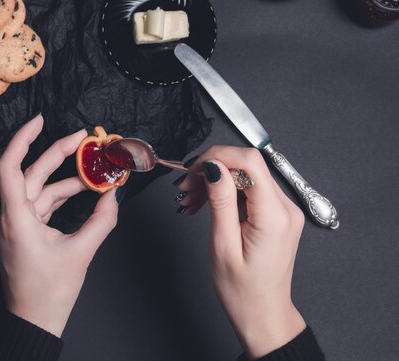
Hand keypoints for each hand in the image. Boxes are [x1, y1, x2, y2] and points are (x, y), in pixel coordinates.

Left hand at [0, 115, 122, 337]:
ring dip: (65, 180)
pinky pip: (38, 205)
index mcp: (15, 221)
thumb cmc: (48, 295)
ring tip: (94, 173)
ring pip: (36, 190)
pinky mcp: (19, 232)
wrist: (33, 322)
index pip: (9, 167)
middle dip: (57, 155)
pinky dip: (59, 197)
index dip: (22, 139)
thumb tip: (114, 197)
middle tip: (82, 139)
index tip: (40, 121)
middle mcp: (8, 219)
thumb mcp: (81, 253)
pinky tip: (82, 193)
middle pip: (30, 174)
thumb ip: (102, 220)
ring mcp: (12, 226)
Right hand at [176, 146, 306, 359]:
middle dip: (212, 170)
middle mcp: (285, 208)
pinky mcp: (277, 213)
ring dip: (216, 181)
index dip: (218, 157)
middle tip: (185, 189)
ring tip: (191, 200)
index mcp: (274, 217)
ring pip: (246, 175)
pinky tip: (206, 203)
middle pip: (247, 165)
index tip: (193, 170)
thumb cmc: (242, 291)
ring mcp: (284, 210)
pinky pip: (250, 189)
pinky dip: (225, 191)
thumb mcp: (223, 245)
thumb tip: (214, 167)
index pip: (250, 161)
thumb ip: (221, 201)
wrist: (262, 314)